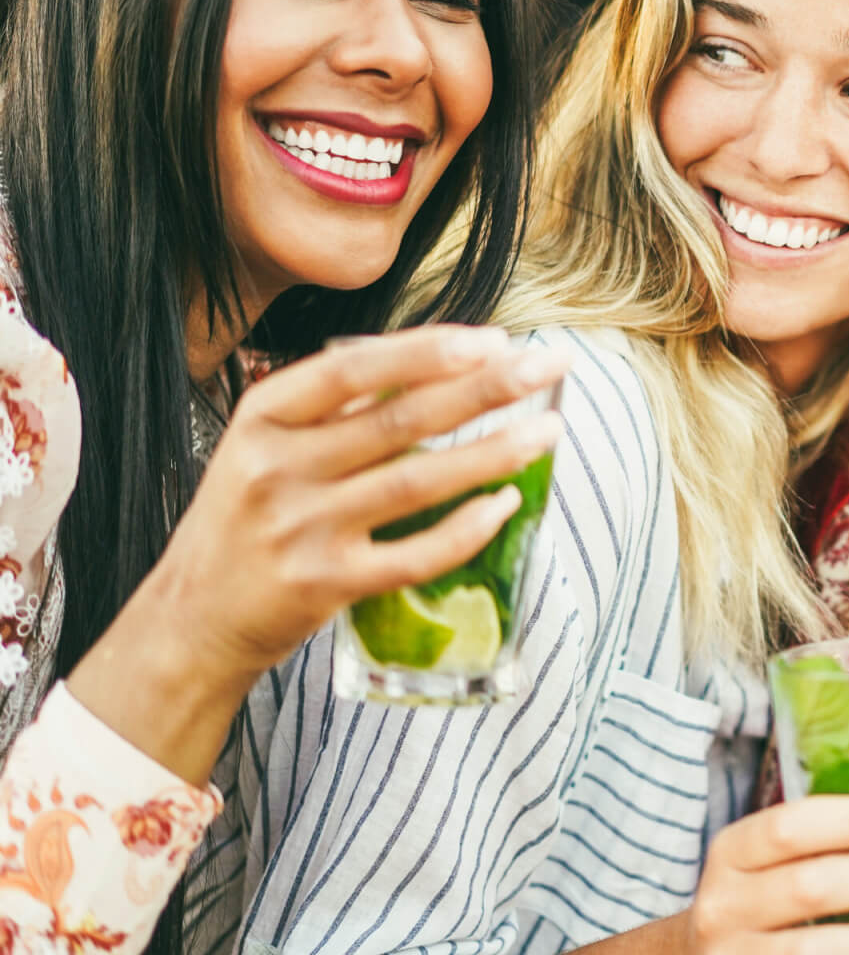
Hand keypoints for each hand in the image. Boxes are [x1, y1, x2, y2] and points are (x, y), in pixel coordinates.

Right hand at [128, 325, 570, 680]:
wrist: (194, 616)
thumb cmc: (247, 518)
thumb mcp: (264, 444)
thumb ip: (334, 407)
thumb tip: (438, 362)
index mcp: (262, 418)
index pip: (352, 368)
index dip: (426, 351)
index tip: (492, 338)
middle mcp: (279, 469)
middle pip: (400, 420)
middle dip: (485, 388)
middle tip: (546, 366)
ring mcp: (303, 529)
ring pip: (418, 482)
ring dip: (494, 453)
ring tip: (548, 431)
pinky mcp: (328, 584)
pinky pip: (415, 553)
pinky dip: (467, 528)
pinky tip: (507, 503)